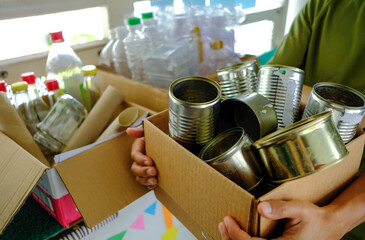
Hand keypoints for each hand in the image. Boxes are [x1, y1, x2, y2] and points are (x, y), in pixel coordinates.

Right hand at [126, 127, 157, 188]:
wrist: (178, 143)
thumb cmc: (163, 135)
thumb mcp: (152, 131)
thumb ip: (141, 130)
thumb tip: (129, 130)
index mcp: (139, 148)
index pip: (135, 155)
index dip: (141, 159)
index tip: (150, 161)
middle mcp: (140, 159)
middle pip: (135, 169)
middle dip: (143, 171)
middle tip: (154, 171)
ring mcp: (145, 169)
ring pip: (139, 178)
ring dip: (146, 180)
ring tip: (155, 181)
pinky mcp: (151, 176)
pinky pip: (147, 184)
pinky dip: (150, 186)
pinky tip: (155, 185)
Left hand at [219, 200, 345, 239]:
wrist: (331, 226)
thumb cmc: (317, 219)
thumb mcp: (300, 210)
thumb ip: (281, 209)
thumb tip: (261, 208)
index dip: (235, 234)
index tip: (227, 220)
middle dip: (231, 239)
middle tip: (222, 224)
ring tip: (225, 229)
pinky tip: (238, 234)